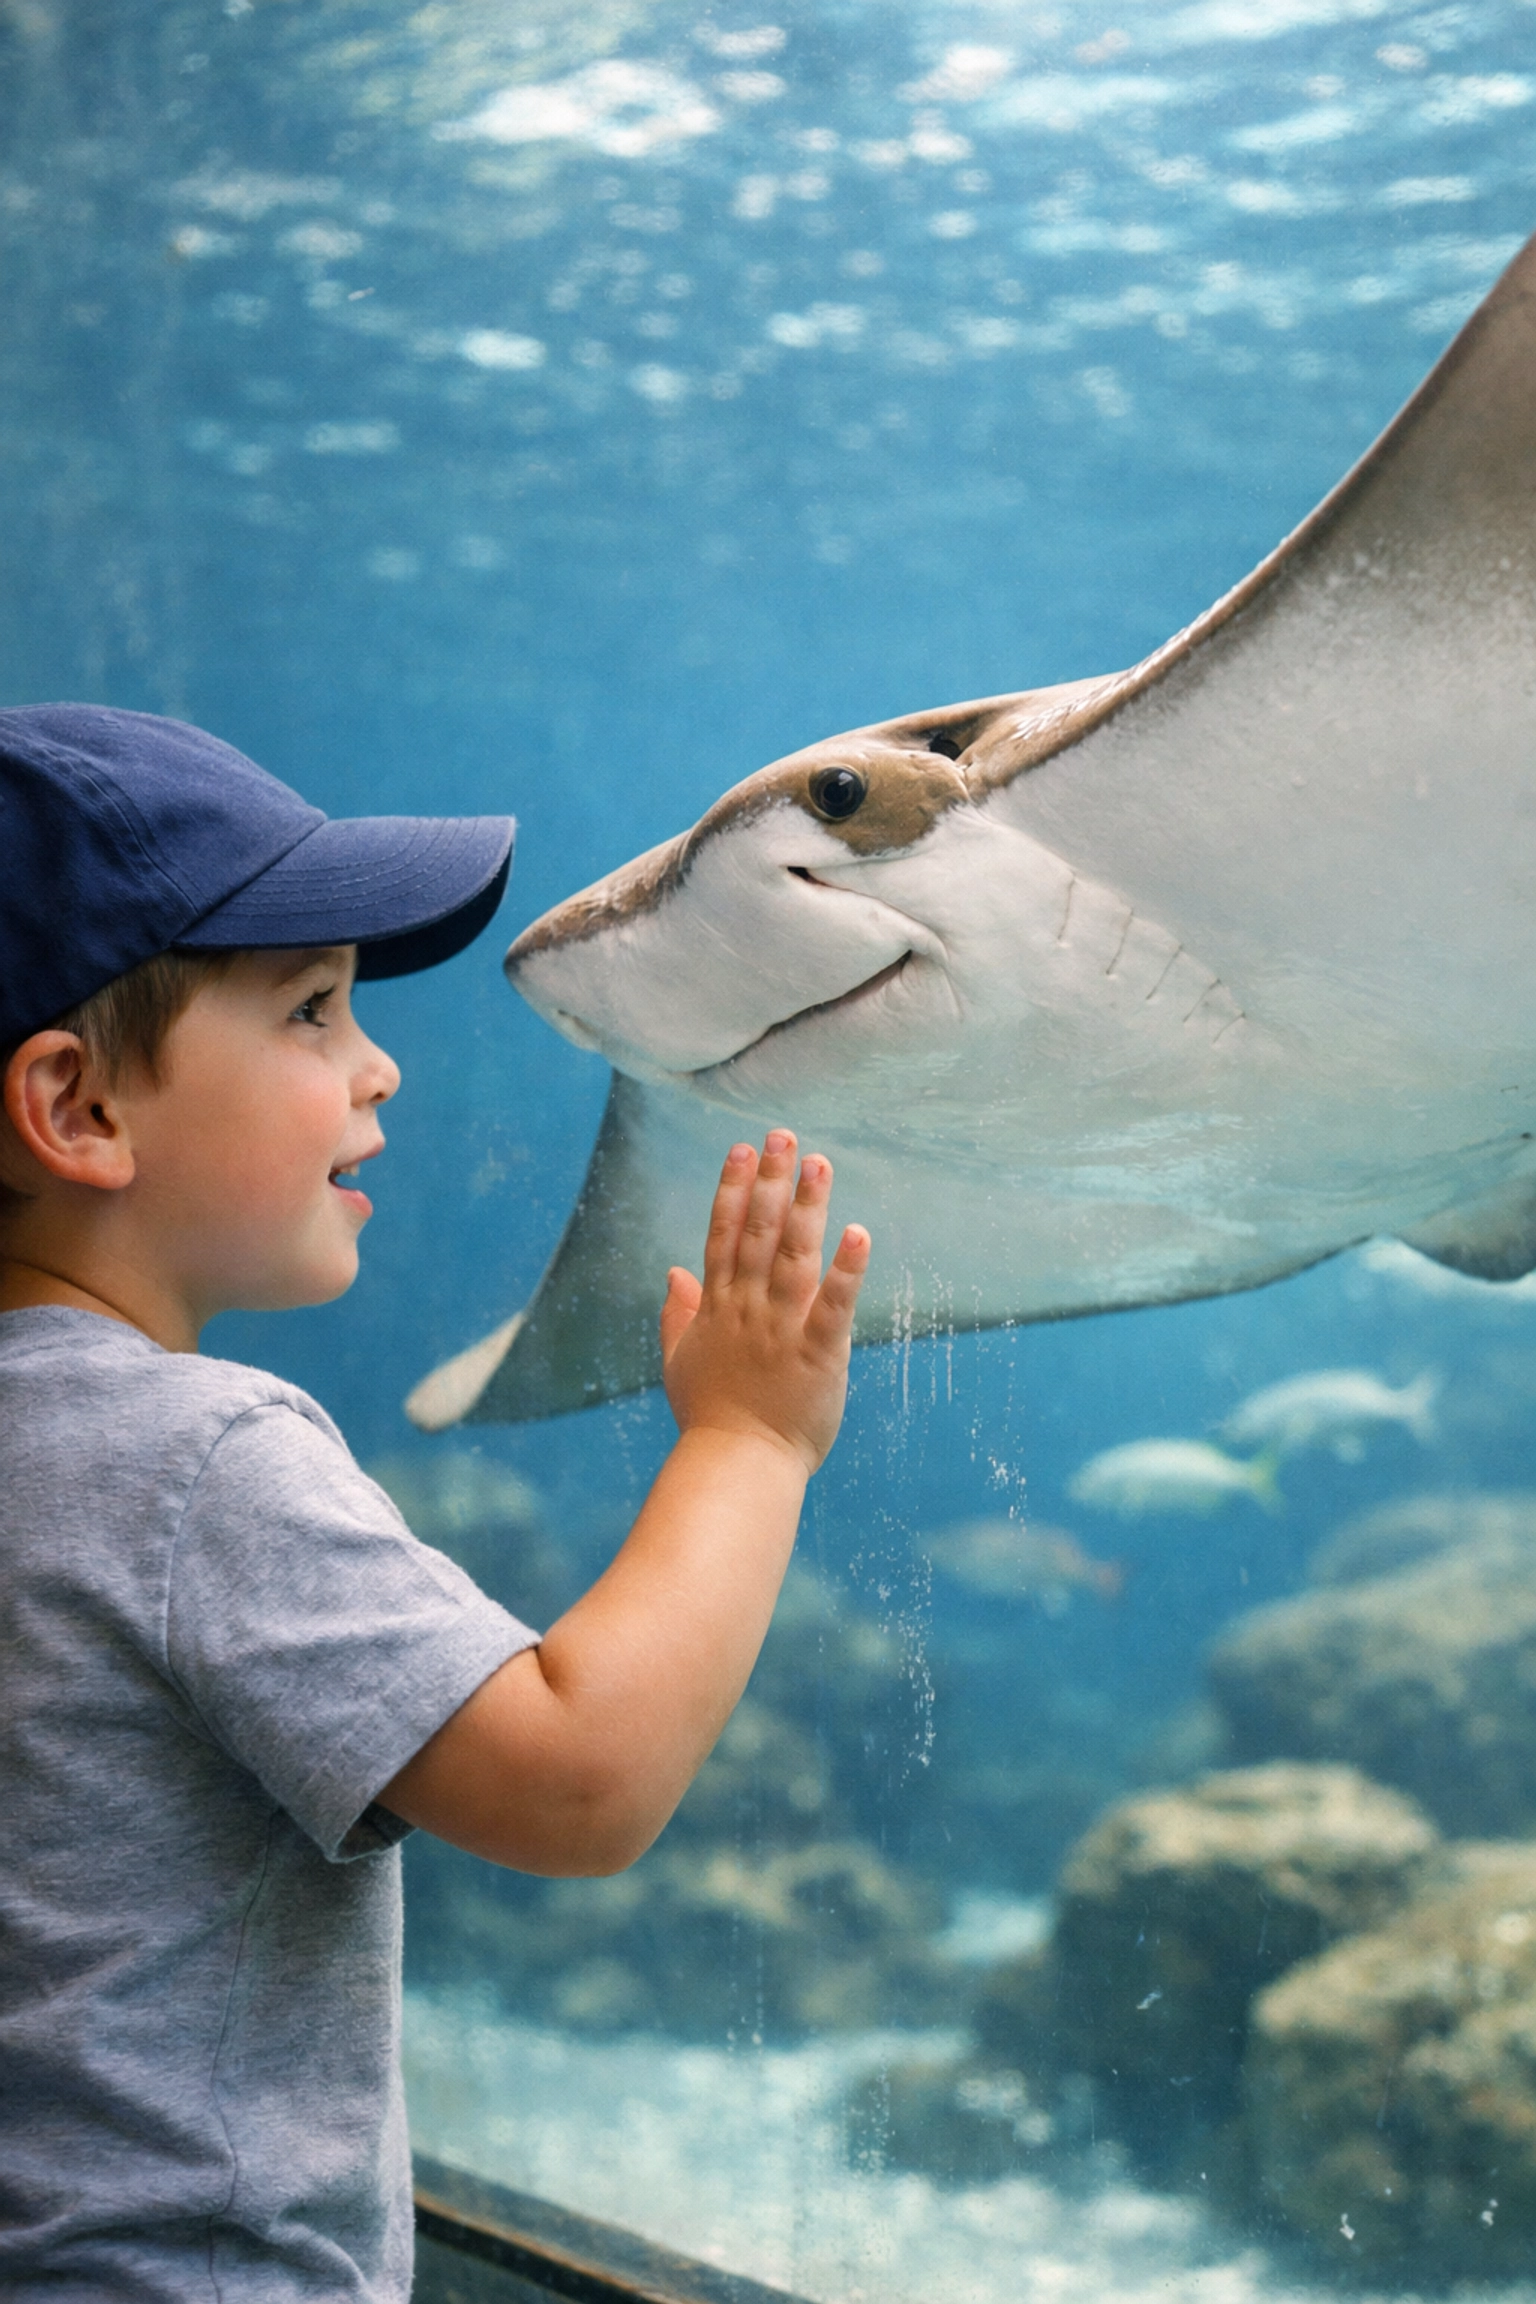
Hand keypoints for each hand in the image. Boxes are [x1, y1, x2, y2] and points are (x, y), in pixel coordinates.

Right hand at [659, 1130, 868, 1474]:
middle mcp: (748, 1309)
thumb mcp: (681, 1363)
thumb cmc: (711, 1420)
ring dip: (806, 1207)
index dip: (731, 1189)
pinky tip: (859, 1232)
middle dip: (770, 1181)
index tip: (741, 1149)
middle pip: (756, 1232)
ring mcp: (781, 1329)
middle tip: (782, 1136)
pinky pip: (834, 1305)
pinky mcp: (817, 1353)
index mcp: (718, 1309)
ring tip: (818, 1163)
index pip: (722, 1236)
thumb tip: (673, 1271)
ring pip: (792, 1255)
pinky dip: (847, 1269)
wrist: (737, 1467)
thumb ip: (677, 1316)